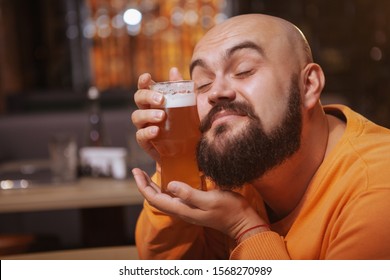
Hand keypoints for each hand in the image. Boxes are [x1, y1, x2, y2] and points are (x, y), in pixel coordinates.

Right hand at [131, 68, 182, 163]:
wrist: (190, 151)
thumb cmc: (187, 125)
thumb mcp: (189, 106)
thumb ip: (182, 88)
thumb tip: (173, 70)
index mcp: (155, 101)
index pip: (145, 88)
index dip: (143, 82)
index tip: (147, 77)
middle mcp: (147, 112)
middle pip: (139, 99)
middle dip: (147, 97)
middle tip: (161, 100)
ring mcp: (145, 127)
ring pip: (137, 117)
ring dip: (148, 115)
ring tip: (161, 116)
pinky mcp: (147, 143)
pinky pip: (140, 136)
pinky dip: (147, 132)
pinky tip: (156, 131)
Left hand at [132, 168, 266, 240]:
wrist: (242, 221)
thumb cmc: (229, 209)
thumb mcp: (210, 199)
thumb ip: (189, 194)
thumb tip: (170, 185)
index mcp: (182, 209)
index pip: (155, 199)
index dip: (143, 186)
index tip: (136, 172)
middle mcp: (181, 210)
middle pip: (155, 199)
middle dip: (145, 185)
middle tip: (138, 171)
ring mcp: (187, 209)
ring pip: (163, 199)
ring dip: (153, 187)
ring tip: (147, 174)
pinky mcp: (193, 206)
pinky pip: (173, 197)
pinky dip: (165, 187)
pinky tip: (168, 180)